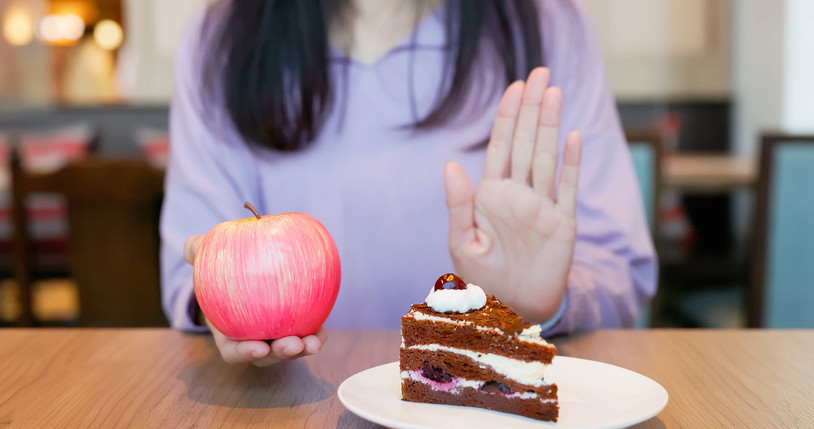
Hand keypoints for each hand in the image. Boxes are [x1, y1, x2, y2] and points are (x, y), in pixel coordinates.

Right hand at [184, 235, 328, 366]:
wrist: (243, 270)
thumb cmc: (220, 270)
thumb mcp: (206, 258)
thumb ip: (197, 251)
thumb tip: (191, 246)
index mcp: (229, 333)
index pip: (234, 351)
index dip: (245, 353)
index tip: (257, 349)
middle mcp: (253, 339)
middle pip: (267, 356)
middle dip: (280, 354)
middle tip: (293, 345)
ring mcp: (275, 336)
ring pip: (290, 350)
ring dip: (303, 349)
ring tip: (314, 342)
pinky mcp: (294, 327)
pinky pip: (306, 333)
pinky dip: (315, 334)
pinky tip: (323, 328)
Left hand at [444, 67, 582, 322]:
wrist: (511, 309)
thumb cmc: (481, 278)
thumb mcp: (462, 242)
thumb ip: (458, 204)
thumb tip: (451, 164)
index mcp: (491, 196)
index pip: (501, 147)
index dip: (508, 116)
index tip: (515, 87)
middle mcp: (518, 195)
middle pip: (526, 143)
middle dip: (532, 108)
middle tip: (540, 72)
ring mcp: (541, 207)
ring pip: (547, 157)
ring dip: (550, 125)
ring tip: (555, 92)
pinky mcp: (562, 223)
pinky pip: (567, 188)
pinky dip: (571, 164)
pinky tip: (573, 137)